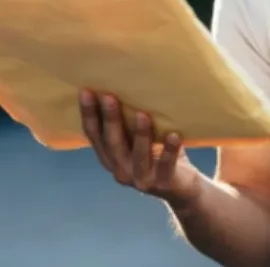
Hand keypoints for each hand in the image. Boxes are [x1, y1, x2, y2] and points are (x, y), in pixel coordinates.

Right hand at [79, 89, 201, 206]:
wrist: (183, 188)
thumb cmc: (159, 154)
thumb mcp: (140, 139)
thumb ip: (131, 122)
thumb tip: (129, 81)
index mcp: (110, 158)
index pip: (94, 135)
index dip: (88, 115)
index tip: (85, 91)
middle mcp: (121, 171)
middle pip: (113, 143)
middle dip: (110, 120)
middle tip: (109, 96)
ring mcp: (141, 180)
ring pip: (138, 155)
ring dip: (140, 135)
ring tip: (142, 114)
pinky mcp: (163, 183)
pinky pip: (166, 165)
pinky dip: (169, 150)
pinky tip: (174, 134)